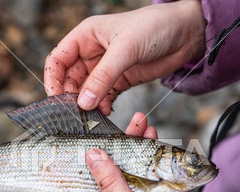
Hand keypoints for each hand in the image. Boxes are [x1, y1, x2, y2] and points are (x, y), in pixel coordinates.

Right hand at [44, 0, 205, 114]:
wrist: (186, 34)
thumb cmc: (155, 27)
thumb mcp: (126, 49)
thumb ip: (103, 77)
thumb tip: (83, 102)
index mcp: (86, 36)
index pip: (58, 59)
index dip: (53, 80)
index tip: (55, 100)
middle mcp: (92, 53)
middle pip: (70, 79)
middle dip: (70, 97)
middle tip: (75, 115)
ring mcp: (106, 68)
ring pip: (86, 91)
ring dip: (87, 105)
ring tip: (91, 117)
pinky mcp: (120, 81)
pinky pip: (104, 97)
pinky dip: (102, 107)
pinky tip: (105, 114)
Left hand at [50, 113, 214, 191]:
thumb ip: (112, 185)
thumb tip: (91, 155)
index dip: (53, 180)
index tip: (48, 155)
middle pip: (98, 176)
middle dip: (100, 150)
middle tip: (105, 125)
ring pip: (125, 170)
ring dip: (131, 147)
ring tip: (140, 122)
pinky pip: (147, 174)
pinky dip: (150, 157)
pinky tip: (154, 138)